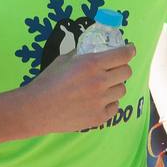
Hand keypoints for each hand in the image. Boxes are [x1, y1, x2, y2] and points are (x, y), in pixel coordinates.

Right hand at [18, 44, 135, 134]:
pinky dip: (109, 103)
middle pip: (126, 72)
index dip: (129, 50)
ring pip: (122, 90)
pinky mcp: (99, 117)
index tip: (130, 49)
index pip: (123, 55)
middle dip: (122, 68)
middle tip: (115, 69)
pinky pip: (115, 107)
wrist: (36, 109)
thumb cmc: (47, 82)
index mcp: (92, 64)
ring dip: (115, 86)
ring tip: (102, 87)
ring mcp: (101, 101)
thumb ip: (81, 54)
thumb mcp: (63, 60)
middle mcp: (100, 81)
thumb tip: (92, 49)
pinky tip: (98, 101)